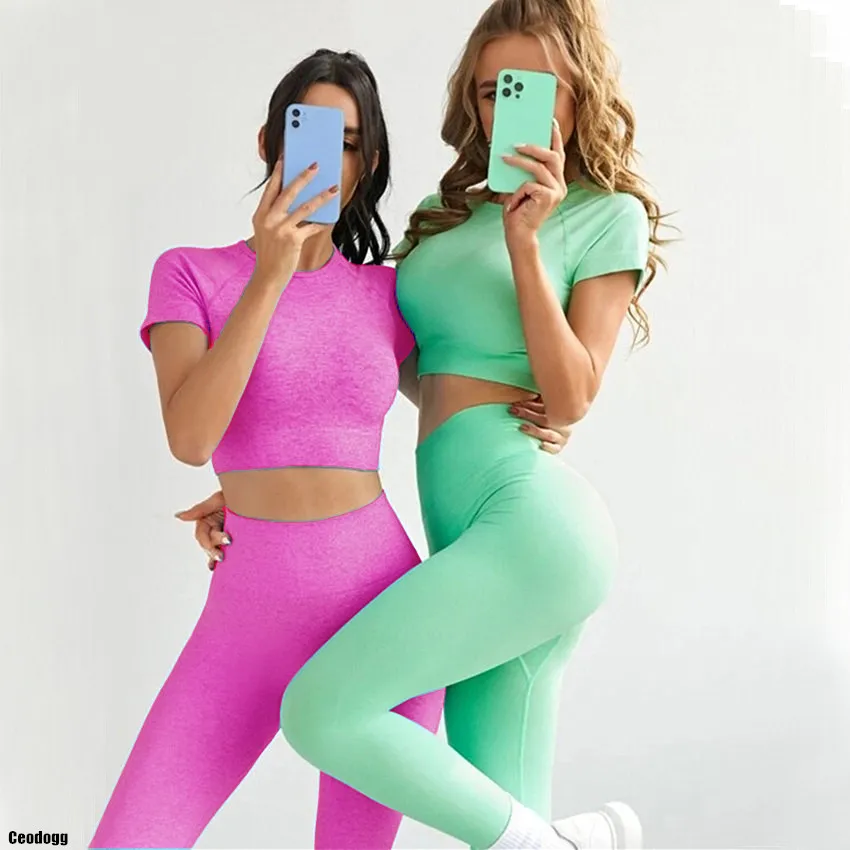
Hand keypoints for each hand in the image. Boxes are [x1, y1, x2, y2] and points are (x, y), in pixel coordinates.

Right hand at [175, 491, 229, 571]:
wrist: (253, 494)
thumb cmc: (235, 493)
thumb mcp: (218, 499)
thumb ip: (199, 509)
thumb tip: (178, 516)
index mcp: (206, 520)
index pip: (202, 535)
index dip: (209, 541)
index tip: (225, 541)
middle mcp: (213, 528)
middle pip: (209, 544)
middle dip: (213, 550)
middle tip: (222, 556)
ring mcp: (222, 534)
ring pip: (215, 549)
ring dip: (216, 556)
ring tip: (221, 562)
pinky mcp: (233, 539)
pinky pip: (224, 550)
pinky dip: (219, 559)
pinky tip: (216, 567)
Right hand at [251, 158, 339, 287]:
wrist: (267, 276)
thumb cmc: (269, 253)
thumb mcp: (266, 231)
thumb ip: (275, 215)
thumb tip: (297, 200)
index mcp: (260, 214)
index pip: (271, 188)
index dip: (279, 173)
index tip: (287, 159)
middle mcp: (269, 219)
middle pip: (288, 192)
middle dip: (303, 177)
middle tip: (315, 166)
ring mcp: (281, 229)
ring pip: (305, 207)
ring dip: (322, 196)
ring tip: (334, 189)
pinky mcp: (293, 240)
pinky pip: (312, 227)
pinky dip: (323, 222)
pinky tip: (331, 218)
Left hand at [501, 118, 567, 245]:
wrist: (518, 235)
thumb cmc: (517, 211)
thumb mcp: (519, 186)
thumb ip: (523, 170)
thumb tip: (516, 147)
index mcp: (556, 181)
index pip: (558, 154)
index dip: (555, 136)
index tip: (549, 120)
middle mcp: (560, 185)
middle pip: (553, 156)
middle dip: (534, 146)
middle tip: (516, 142)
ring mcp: (556, 191)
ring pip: (540, 167)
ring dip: (520, 162)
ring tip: (504, 158)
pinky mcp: (548, 197)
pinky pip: (529, 184)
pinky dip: (517, 191)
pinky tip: (513, 202)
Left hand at [508, 395, 572, 454]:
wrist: (554, 441)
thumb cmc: (544, 422)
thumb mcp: (540, 412)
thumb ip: (533, 406)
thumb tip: (517, 400)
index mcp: (560, 413)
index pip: (544, 407)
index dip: (529, 405)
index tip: (516, 403)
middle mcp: (563, 425)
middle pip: (545, 419)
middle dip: (528, 414)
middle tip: (514, 411)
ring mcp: (562, 438)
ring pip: (549, 434)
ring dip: (535, 430)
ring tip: (522, 427)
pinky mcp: (558, 449)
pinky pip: (555, 449)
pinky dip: (549, 447)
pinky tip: (541, 444)